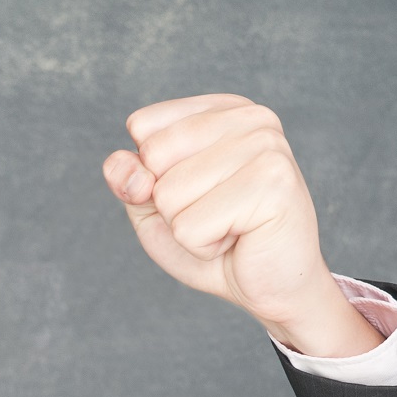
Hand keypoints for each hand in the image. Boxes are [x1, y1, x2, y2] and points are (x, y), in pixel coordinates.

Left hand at [102, 94, 379, 358]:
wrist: (270, 287)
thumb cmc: (215, 241)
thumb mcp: (154, 208)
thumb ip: (127, 179)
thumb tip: (123, 165)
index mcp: (222, 110)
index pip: (142, 125)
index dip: (151, 173)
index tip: (197, 191)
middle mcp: (250, 118)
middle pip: (153, 156)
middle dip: (170, 203)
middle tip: (215, 215)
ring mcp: (266, 146)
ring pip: (169, 194)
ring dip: (189, 228)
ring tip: (230, 227)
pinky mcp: (273, 185)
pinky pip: (190, 227)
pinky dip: (203, 247)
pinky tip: (240, 239)